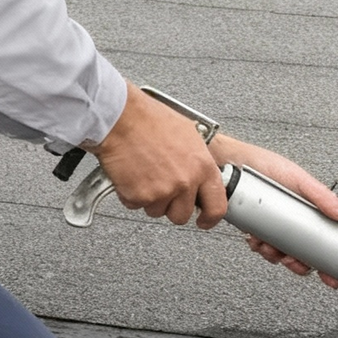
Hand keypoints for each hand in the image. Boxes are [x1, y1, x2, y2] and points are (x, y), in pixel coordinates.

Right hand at [92, 83, 228, 226]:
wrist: (120, 117)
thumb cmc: (148, 119)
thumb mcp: (187, 134)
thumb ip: (196, 161)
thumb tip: (199, 174)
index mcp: (202, 166)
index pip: (217, 207)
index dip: (209, 218)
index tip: (204, 220)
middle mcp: (185, 182)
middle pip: (181, 215)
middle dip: (171, 206)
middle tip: (161, 187)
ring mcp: (162, 192)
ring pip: (157, 211)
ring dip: (149, 198)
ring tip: (143, 172)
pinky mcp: (139, 197)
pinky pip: (135, 205)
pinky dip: (130, 193)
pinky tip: (131, 173)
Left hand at [209, 134, 337, 287]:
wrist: (228, 164)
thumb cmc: (262, 164)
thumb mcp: (297, 178)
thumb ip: (322, 197)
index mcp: (308, 208)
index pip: (325, 238)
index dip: (329, 260)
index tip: (331, 277)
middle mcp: (293, 218)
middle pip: (303, 252)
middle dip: (298, 262)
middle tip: (294, 261)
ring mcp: (274, 224)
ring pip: (281, 253)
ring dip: (276, 254)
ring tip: (270, 244)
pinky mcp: (257, 227)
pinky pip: (261, 247)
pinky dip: (259, 247)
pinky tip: (257, 238)